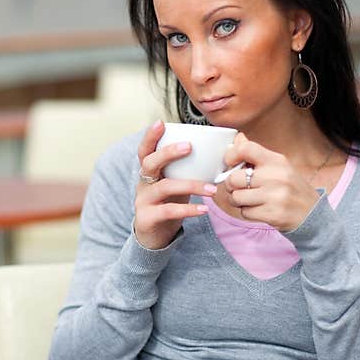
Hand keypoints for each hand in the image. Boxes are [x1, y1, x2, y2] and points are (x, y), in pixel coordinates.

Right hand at [134, 120, 215, 249]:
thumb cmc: (168, 204)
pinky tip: (204, 210)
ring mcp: (143, 201)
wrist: (154, 237)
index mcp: (149, 173)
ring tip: (213, 189)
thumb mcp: (174, 184)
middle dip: (168, 152)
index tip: (160, 122)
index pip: (145, 150)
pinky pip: (169, 211)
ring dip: (190, 185)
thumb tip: (216, 152)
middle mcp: (142, 184)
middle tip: (189, 147)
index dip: (150, 136)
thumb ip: (186, 170)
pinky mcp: (147, 219)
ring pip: (164, 187)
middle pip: (150, 163)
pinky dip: (188, 210)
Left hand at [218, 133, 320, 231]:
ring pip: (236, 197)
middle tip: (240, 188)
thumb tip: (238, 138)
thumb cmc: (291, 188)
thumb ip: (256, 154)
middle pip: (234, 178)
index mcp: (277, 160)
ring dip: (238, 201)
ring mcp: (275, 196)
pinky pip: (244, 212)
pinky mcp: (273, 214)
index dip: (231, 155)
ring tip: (249, 200)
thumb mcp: (279, 166)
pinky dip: (247, 212)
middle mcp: (276, 176)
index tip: (229, 164)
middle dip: (232, 186)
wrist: (313, 214)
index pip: (246, 149)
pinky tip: (259, 209)